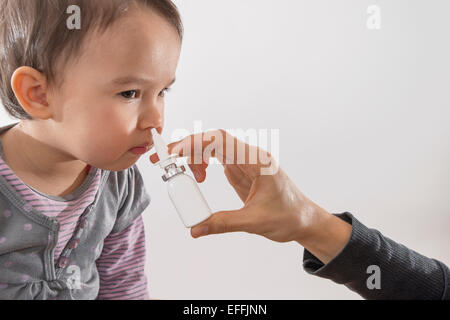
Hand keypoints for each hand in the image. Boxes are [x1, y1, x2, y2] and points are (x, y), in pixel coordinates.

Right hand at [149, 129, 325, 242]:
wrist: (304, 220)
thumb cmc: (289, 216)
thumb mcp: (254, 222)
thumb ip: (223, 223)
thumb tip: (195, 228)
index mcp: (257, 161)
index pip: (221, 141)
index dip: (195, 142)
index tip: (174, 152)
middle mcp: (250, 156)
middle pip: (213, 140)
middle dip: (186, 147)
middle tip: (163, 160)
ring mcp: (245, 162)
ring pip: (212, 148)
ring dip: (193, 156)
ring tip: (185, 176)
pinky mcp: (241, 170)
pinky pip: (216, 159)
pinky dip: (201, 163)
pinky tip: (197, 176)